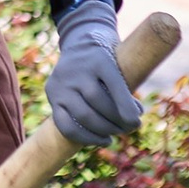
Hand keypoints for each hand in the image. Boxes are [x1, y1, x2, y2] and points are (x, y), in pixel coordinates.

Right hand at [46, 0, 142, 146]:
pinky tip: (103, 140)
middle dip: (117, 121)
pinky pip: (65, 124)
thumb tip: (132, 121)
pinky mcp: (52, 96)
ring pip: (82, 115)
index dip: (125, 107)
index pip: (112, 84)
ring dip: (104, 130)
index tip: (136, 121)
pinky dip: (86, 138)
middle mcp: (75, 69)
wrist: (78, 47)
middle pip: (97, 101)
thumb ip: (125, 92)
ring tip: (116, 133)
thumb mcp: (118, 67)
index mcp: (98, 59)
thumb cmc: (107, 64)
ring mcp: (61, 83)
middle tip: (130, 128)